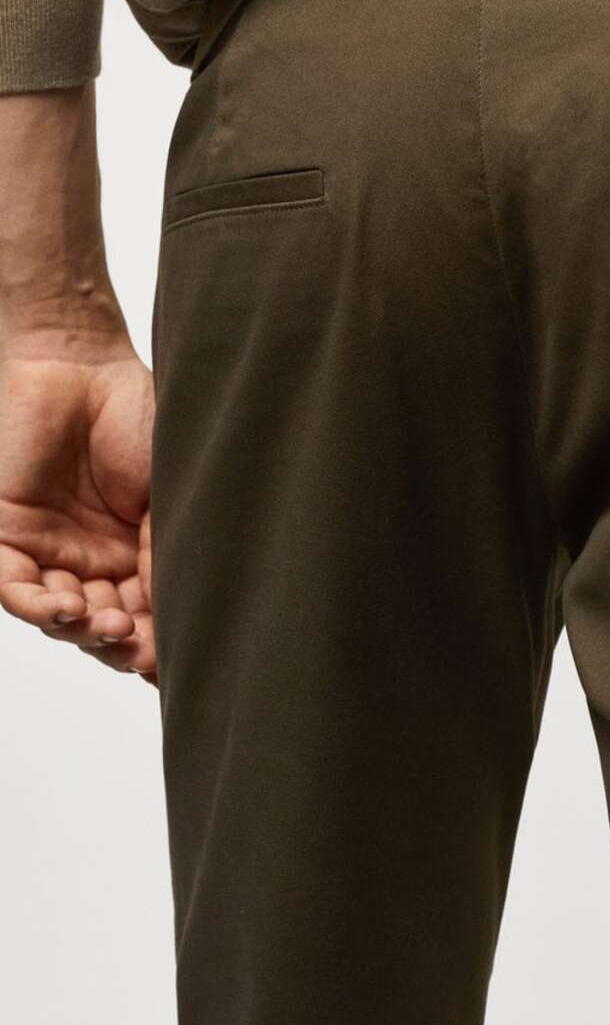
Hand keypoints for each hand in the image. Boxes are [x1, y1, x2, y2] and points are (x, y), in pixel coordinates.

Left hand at [0, 336, 155, 681]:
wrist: (84, 363)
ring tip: (110, 628)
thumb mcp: (166, 491)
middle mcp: (90, 560)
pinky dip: (37, 604)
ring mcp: (47, 550)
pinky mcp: (5, 533)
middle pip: (102, 626)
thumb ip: (163, 549)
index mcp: (134, 553)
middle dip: (121, 647)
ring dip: (82, 631)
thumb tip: (175, 611)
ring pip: (58, 615)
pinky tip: (67, 610)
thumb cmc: (137, 415)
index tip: (177, 661)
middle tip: (142, 653)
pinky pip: (12, 585)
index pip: (146, 613)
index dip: (159, 642)